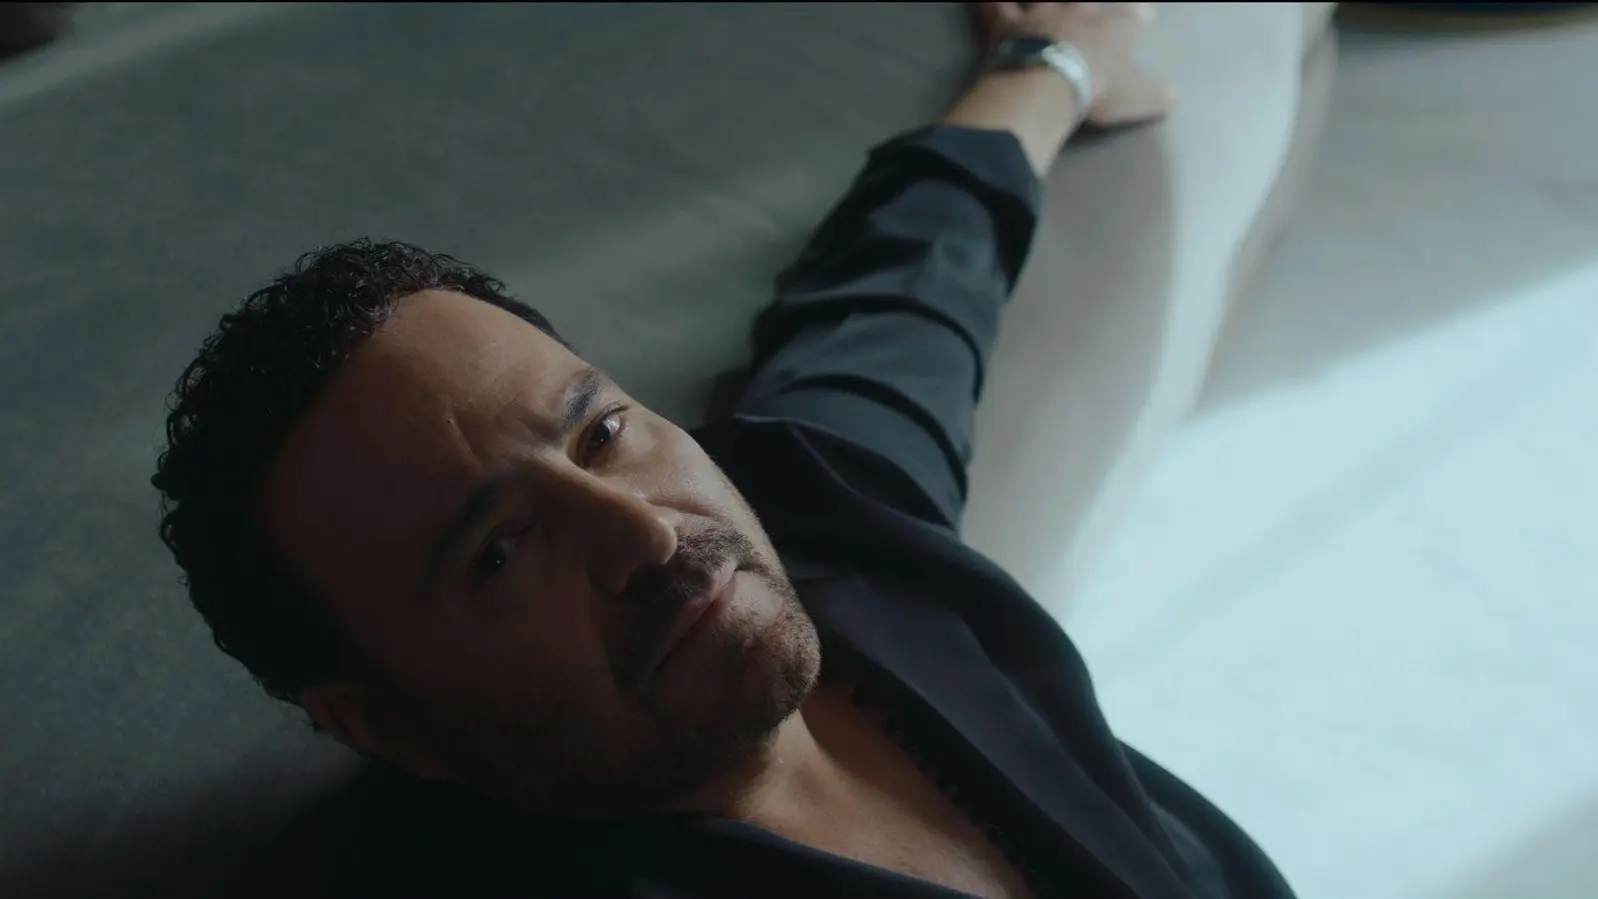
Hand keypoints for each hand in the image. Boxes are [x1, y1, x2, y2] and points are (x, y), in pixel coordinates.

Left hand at [973, 2, 1173, 127]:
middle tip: (1087, 1)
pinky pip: (995, 7)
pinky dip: (988, 2)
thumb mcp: (1135, 99)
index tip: (1144, 11)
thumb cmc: (1098, 90)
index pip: (1130, 19)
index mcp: (1112, 31)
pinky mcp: (1008, 26)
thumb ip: (1156, 96)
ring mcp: (1042, 16)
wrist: (1051, 84)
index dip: (1137, 15)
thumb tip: (1177, 95)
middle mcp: (1077, 15)